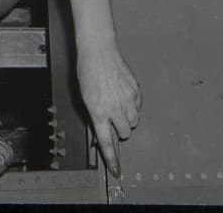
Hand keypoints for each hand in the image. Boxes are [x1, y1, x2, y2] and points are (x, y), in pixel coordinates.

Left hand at [77, 45, 140, 177]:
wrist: (99, 51)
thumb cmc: (88, 72)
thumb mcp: (85, 97)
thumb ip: (94, 115)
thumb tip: (101, 130)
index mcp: (98, 111)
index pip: (106, 142)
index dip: (112, 159)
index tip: (116, 170)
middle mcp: (114, 108)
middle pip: (124, 133)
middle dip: (119, 130)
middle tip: (112, 119)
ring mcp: (127, 100)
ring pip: (134, 122)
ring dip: (127, 119)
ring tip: (118, 106)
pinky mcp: (136, 91)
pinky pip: (138, 107)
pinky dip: (133, 106)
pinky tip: (123, 95)